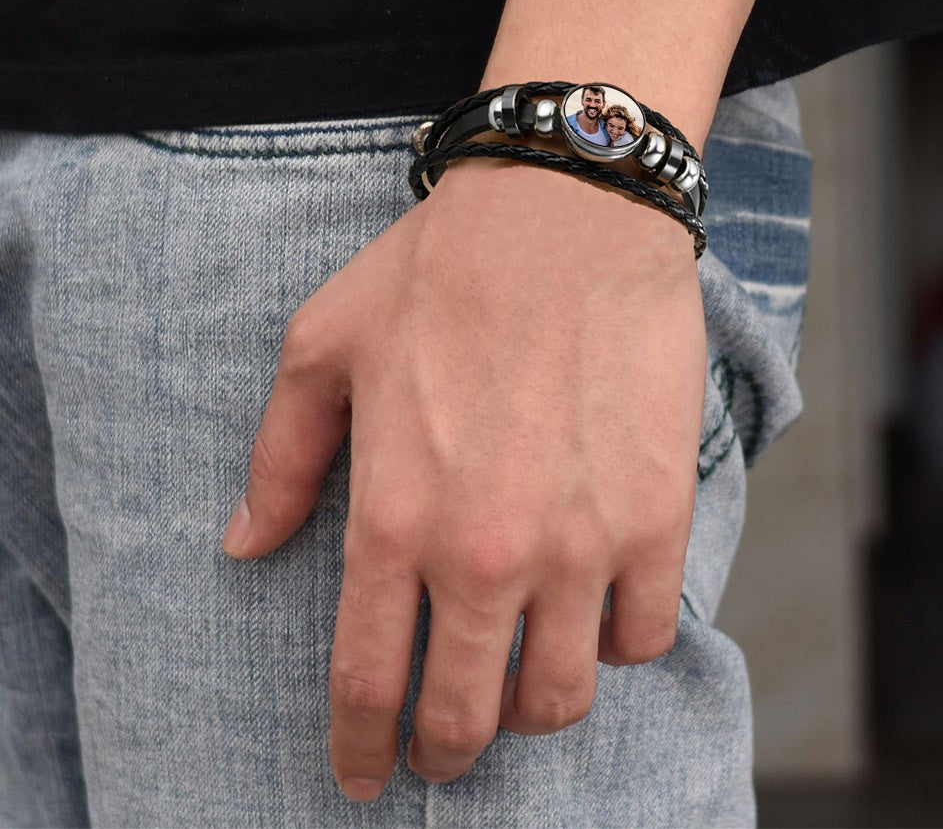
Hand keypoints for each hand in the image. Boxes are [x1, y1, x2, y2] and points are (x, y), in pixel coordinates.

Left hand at [220, 156, 705, 800]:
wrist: (567, 212)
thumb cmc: (441, 274)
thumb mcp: (324, 348)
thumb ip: (280, 459)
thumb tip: (245, 544)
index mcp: (393, 517)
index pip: (368, 679)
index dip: (360, 746)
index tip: (363, 776)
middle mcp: (486, 552)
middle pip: (469, 715)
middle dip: (446, 750)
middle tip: (441, 747)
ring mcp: (581, 543)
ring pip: (562, 695)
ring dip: (532, 707)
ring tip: (518, 682)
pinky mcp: (655, 518)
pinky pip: (645, 635)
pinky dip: (615, 644)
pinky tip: (593, 610)